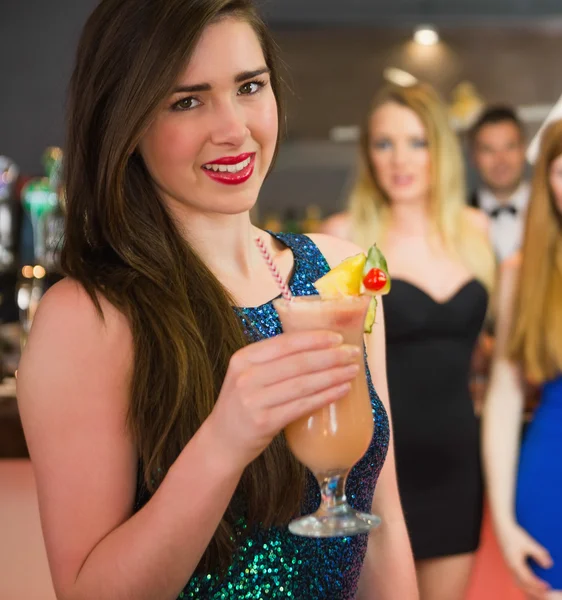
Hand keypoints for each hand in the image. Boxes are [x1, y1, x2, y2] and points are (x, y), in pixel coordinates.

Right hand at [206, 330, 360, 468]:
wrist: (222, 441)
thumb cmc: (243, 405)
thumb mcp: (248, 376)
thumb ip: (273, 362)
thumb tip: (316, 347)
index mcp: (243, 358)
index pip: (284, 343)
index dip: (314, 339)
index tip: (337, 337)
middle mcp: (246, 376)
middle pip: (298, 363)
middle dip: (330, 356)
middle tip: (353, 353)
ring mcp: (253, 400)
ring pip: (303, 384)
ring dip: (332, 375)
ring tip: (352, 371)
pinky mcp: (263, 422)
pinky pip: (302, 406)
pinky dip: (325, 396)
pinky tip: (341, 390)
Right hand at [498, 521, 552, 599]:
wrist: (502, 528)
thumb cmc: (515, 535)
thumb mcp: (529, 543)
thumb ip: (539, 554)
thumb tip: (549, 565)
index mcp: (515, 563)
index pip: (528, 579)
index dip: (538, 584)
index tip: (547, 587)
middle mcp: (510, 568)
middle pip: (522, 585)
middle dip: (533, 591)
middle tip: (544, 592)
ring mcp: (509, 566)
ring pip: (518, 583)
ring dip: (528, 589)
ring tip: (538, 590)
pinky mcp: (509, 564)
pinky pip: (516, 579)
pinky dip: (524, 584)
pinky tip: (530, 582)